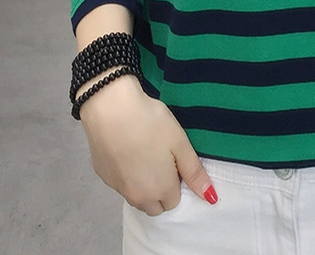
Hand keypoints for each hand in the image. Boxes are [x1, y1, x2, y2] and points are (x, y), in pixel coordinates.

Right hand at [79, 74, 216, 215]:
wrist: (111, 110)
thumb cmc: (151, 124)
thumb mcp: (180, 144)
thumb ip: (194, 173)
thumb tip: (211, 198)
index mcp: (161, 191)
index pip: (174, 201)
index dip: (177, 182)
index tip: (175, 161)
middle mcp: (138, 198)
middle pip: (155, 206)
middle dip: (161, 190)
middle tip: (162, 159)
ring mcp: (118, 189)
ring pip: (137, 197)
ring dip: (144, 186)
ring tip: (145, 154)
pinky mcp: (104, 177)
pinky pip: (121, 185)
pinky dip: (127, 175)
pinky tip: (128, 151)